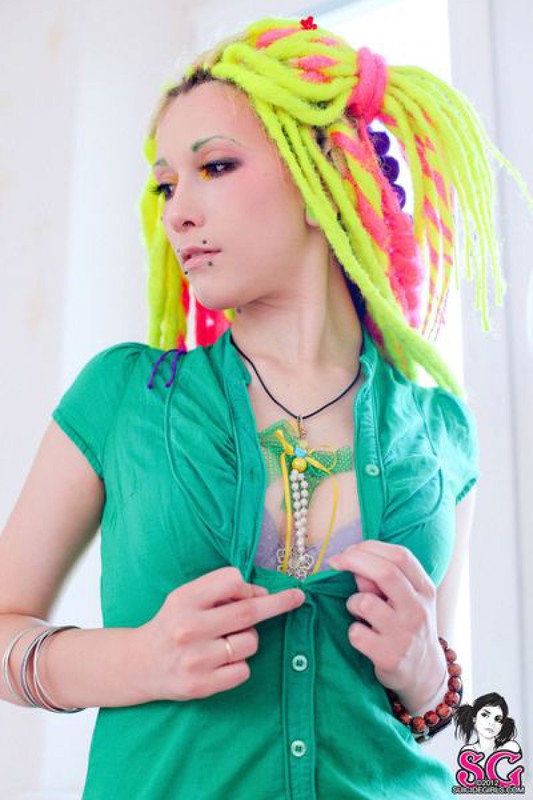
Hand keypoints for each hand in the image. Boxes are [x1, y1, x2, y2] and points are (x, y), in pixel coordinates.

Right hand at [135, 567, 305, 701]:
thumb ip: (219, 591)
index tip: (255, 592)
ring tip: (225, 642)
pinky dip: (239, 665)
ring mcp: (196, 659)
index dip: (247, 586)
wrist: (138, 664)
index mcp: (184, 600)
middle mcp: (189, 628)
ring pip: (250, 643)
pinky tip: (220, 662)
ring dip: (248, 640)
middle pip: (249, 611)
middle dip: (279, 603)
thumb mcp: (186, 597)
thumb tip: (261, 595)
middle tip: (297, 597)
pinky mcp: (201, 686)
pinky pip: (243, 671)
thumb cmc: (170, 624)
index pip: (232, 580)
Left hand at [328, 541, 446, 710]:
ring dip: (352, 603)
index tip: (348, 551)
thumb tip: (355, 565)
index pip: (400, 556)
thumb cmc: (408, 625)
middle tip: (335, 563)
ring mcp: (405, 634)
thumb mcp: (406, 598)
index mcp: (424, 589)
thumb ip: (383, 579)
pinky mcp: (390, 657)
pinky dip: (353, 632)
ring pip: (364, 602)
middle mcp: (417, 609)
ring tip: (360, 614)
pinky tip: (363, 637)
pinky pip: (356, 633)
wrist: (425, 673)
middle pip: (385, 572)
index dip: (369, 547)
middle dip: (354, 560)